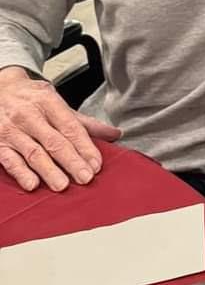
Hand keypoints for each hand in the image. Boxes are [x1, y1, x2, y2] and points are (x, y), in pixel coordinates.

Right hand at [0, 69, 120, 191]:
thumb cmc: (30, 99)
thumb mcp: (56, 103)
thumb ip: (84, 122)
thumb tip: (115, 134)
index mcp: (49, 102)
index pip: (71, 127)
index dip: (84, 147)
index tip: (96, 164)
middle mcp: (30, 115)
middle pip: (54, 141)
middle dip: (71, 161)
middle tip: (85, 177)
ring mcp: (12, 129)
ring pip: (33, 152)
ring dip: (49, 170)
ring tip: (62, 185)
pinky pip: (10, 160)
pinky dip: (21, 173)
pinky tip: (33, 184)